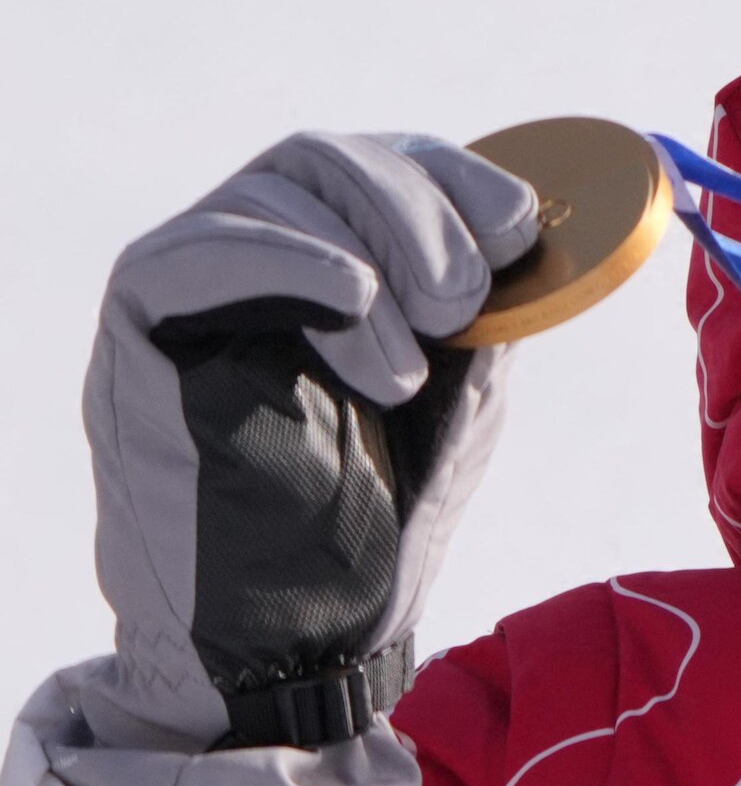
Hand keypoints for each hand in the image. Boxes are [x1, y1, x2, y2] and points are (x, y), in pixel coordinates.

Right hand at [57, 136, 532, 785]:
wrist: (306, 628)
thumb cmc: (384, 514)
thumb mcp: (468, 386)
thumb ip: (493, 302)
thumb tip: (553, 220)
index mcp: (346, 260)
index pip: (393, 160)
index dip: (465, 175)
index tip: (523, 229)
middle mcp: (263, 257)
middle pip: (332, 157)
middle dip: (422, 210)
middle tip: (463, 300)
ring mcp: (197, 287)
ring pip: (275, 190)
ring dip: (371, 253)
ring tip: (408, 362)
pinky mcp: (142, 329)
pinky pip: (197, 251)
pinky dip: (291, 260)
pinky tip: (352, 308)